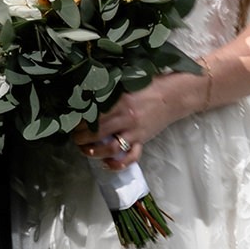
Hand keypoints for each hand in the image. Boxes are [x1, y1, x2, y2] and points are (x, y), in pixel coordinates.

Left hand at [82, 72, 208, 170]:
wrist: (176, 95)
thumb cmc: (151, 85)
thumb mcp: (128, 84)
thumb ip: (111, 92)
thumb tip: (89, 96)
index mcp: (120, 101)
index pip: (93, 114)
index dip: (79, 121)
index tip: (73, 122)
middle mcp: (126, 118)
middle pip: (96, 133)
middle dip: (81, 138)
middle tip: (75, 138)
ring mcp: (135, 131)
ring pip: (110, 148)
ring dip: (94, 152)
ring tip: (86, 150)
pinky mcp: (143, 140)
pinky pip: (130, 157)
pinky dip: (117, 164)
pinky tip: (107, 163)